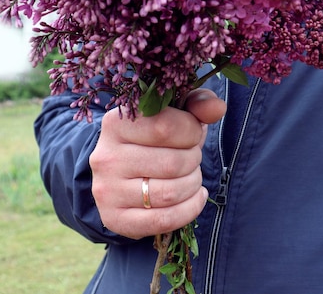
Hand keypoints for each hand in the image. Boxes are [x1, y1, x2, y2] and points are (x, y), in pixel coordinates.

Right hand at [89, 88, 225, 239]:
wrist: (121, 171)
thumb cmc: (153, 136)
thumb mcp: (173, 111)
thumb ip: (197, 103)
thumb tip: (217, 109)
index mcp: (116, 123)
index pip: (165, 127)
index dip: (192, 132)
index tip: (194, 133)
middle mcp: (106, 157)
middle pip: (172, 164)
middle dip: (194, 160)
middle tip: (193, 157)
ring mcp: (107, 190)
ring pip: (170, 194)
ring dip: (193, 184)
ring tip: (193, 176)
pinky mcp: (115, 218)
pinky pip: (164, 220)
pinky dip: (190, 209)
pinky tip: (196, 197)